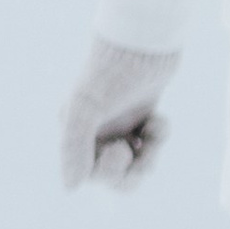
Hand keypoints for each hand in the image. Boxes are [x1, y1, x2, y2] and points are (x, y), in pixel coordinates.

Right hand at [59, 39, 180, 192]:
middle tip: (143, 156)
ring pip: (137, 162)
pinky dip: (158, 134)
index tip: (121, 150)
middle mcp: (96, 131)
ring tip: (153, 134)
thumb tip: (70, 188)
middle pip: (115, 176)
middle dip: (133, 171)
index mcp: (76, 131)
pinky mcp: (143, 115)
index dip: (109, 172)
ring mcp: (121, 124)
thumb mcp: (86, 109)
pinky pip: (151, 142)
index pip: (91, 174)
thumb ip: (73, 148)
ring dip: (150, 154)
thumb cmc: (111, 72)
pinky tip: (157, 118)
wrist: (143, 41)